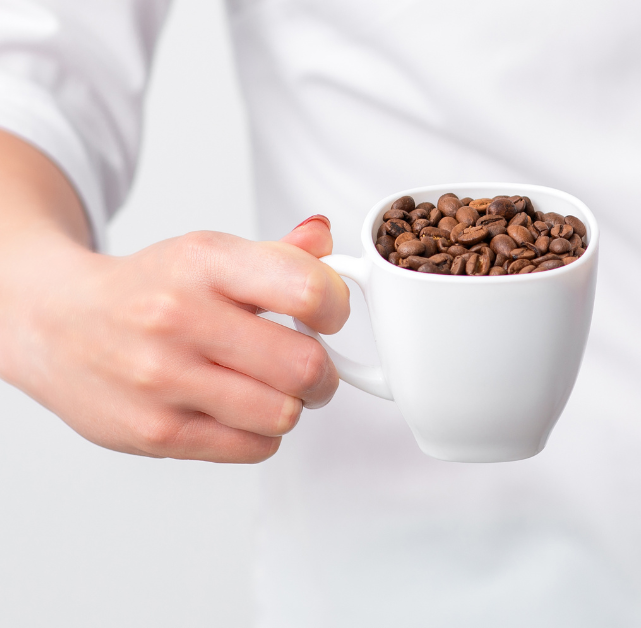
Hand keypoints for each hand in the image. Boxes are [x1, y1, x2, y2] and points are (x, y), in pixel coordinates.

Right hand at [0, 216, 349, 462]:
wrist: (55, 324)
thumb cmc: (146, 291)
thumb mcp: (209, 254)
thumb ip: (279, 251)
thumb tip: (323, 236)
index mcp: (204, 263)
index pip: (308, 290)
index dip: (335, 308)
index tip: (327, 316)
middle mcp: (180, 317)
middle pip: (304, 366)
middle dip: (321, 372)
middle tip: (308, 368)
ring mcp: (164, 378)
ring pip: (284, 413)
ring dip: (290, 406)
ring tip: (268, 389)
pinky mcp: (157, 431)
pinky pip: (253, 448)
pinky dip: (259, 434)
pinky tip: (237, 411)